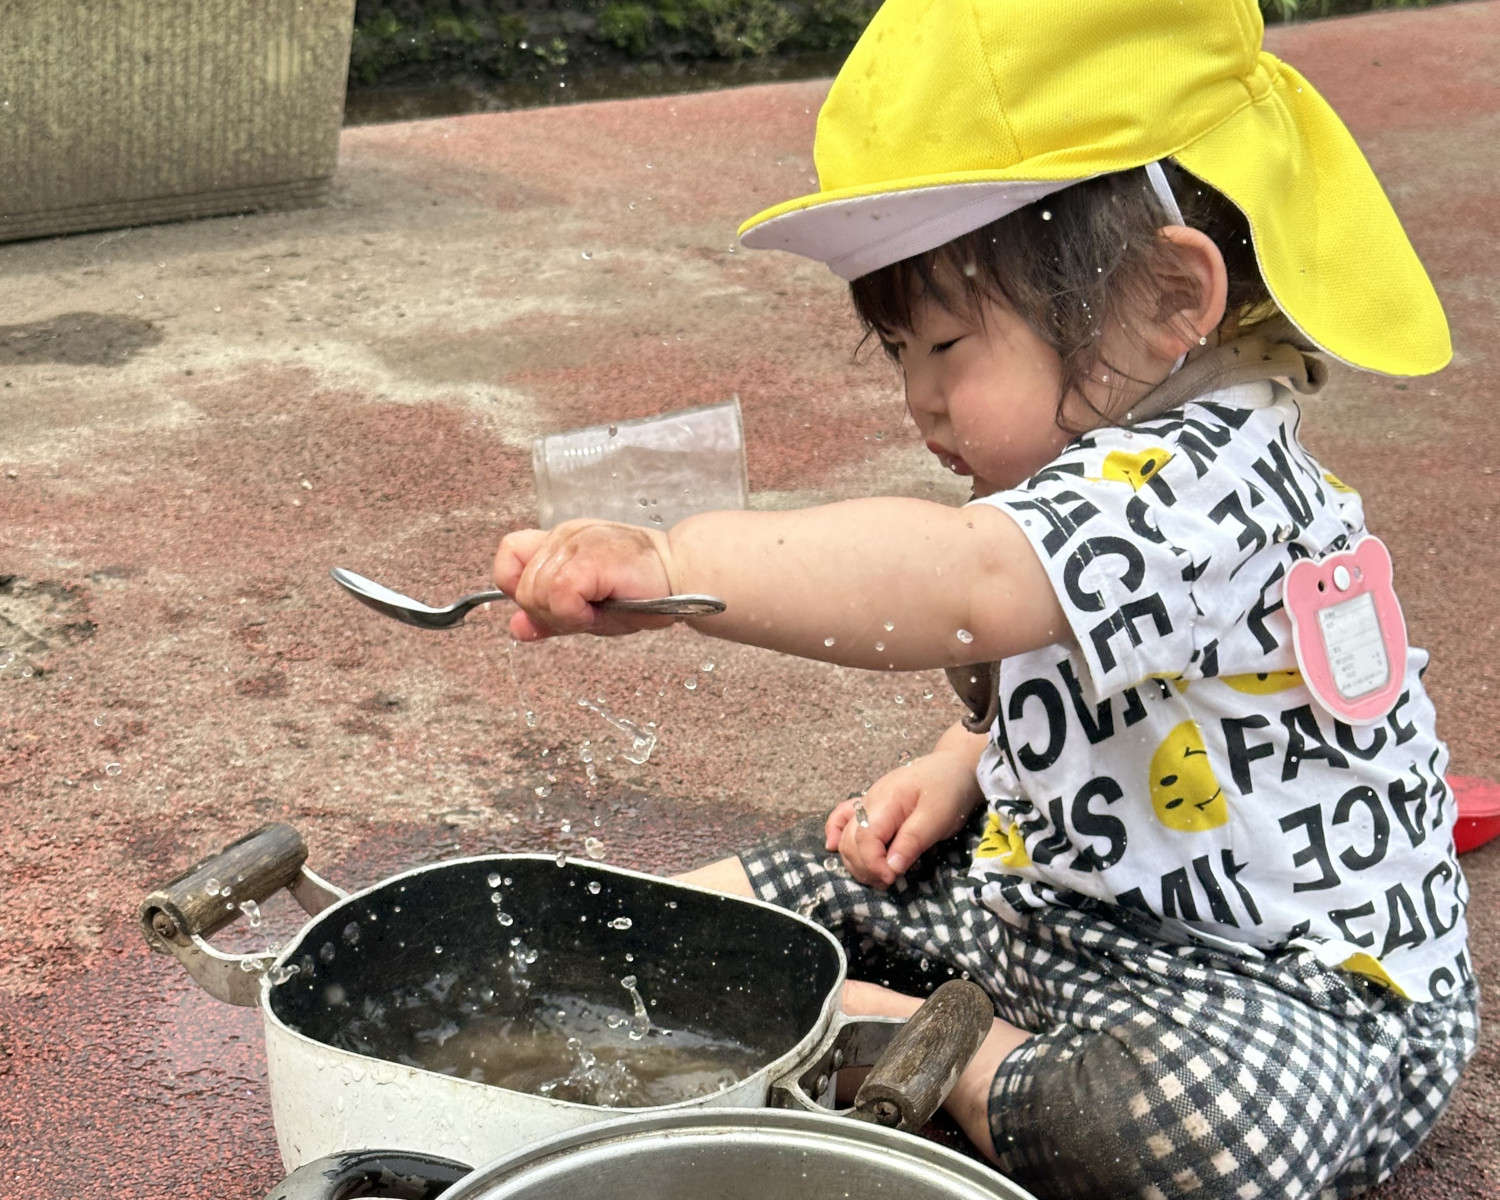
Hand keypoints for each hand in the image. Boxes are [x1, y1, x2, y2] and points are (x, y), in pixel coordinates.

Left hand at [494, 520, 677, 640]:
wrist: (685, 576)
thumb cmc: (645, 591)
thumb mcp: (589, 609)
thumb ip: (550, 616)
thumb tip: (516, 629)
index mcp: (561, 541)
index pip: (510, 555)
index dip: (517, 585)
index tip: (550, 605)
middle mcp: (563, 536)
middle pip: (520, 587)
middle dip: (549, 613)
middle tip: (588, 612)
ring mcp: (574, 542)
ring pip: (534, 594)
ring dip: (565, 615)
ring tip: (600, 609)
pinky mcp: (588, 557)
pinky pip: (557, 596)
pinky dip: (575, 613)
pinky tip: (600, 610)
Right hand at [825, 750, 981, 887]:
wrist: (955, 766)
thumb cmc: (949, 790)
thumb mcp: (938, 818)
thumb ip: (912, 842)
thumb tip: (891, 868)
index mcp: (886, 802)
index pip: (864, 838)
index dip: (873, 864)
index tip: (892, 879)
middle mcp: (869, 801)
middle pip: (851, 840)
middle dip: (865, 867)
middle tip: (889, 882)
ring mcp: (867, 802)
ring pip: (846, 835)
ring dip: (855, 860)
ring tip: (879, 877)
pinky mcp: (871, 806)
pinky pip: (843, 817)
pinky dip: (835, 832)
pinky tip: (833, 847)